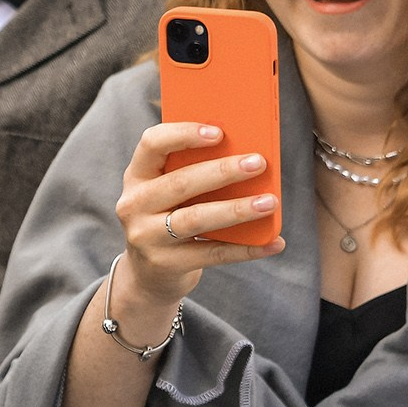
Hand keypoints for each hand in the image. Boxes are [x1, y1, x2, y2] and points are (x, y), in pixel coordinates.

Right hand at [110, 120, 283, 322]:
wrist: (147, 274)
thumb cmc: (168, 218)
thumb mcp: (167, 192)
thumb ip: (192, 171)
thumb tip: (246, 154)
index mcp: (136, 176)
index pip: (152, 144)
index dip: (184, 134)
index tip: (219, 133)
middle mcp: (134, 205)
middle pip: (180, 183)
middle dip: (223, 172)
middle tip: (258, 163)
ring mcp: (146, 237)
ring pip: (196, 219)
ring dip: (236, 209)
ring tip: (269, 202)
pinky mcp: (166, 264)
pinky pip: (212, 254)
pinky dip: (246, 249)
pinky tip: (273, 243)